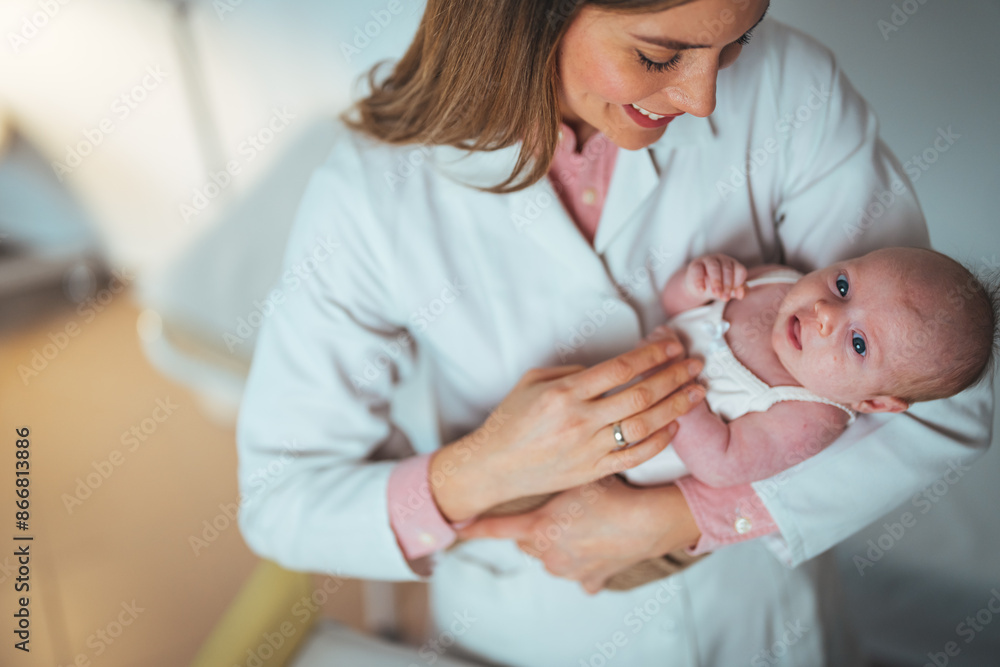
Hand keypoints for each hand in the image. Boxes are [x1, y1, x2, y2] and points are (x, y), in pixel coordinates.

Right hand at [430, 336, 705, 521]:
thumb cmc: (511, 419)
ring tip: (697, 392)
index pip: (620, 369)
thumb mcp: (532, 381)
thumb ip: (571, 371)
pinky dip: (659, 441)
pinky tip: (674, 426)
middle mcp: (580, 421)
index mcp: (565, 393)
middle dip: (674, 377)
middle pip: (640, 395)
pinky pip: (635, 456)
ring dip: (676, 407)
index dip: (652, 356)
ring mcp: (589, 449)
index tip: (672, 347)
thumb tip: (607, 370)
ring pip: (645, 426)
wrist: (494, 466)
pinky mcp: (593, 471)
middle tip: (696, 365)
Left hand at [458, 476, 700, 593]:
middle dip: (531, 528)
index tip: (458, 527)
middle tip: (545, 511)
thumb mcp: (574, 476)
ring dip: (556, 545)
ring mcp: (569, 571)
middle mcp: (548, 554)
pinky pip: (581, 577)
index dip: (474, 528)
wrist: (647, 522)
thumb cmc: (609, 494)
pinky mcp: (592, 579)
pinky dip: (584, 567)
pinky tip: (592, 552)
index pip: (495, 529)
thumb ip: (550, 469)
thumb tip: (532, 453)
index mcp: (538, 529)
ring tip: (575, 526)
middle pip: (526, 541)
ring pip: (550, 558)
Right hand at [685, 254, 747, 300]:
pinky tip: (701, 289)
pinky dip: (700, 280)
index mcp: (733, 265)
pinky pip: (698, 270)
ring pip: (714, 267)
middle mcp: (722, 260)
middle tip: (725, 297)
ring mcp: (708, 260)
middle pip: (727, 269)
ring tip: (716, 293)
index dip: (739, 282)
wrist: (700, 287)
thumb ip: (737, 291)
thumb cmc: (718, 286)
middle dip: (727, 284)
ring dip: (716, 281)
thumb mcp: (729, 290)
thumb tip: (741, 294)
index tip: (735, 294)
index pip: (740, 270)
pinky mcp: (696, 265)